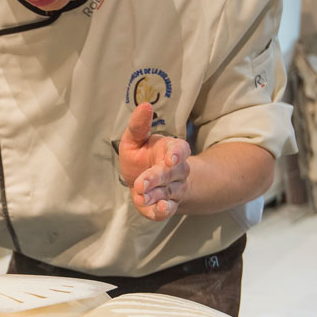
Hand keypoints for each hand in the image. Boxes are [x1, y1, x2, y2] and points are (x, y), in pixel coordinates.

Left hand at [119, 103, 190, 220]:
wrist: (142, 182)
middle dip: (157, 178)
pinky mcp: (165, 205)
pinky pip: (168, 209)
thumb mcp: (135, 139)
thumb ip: (139, 126)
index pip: (180, 149)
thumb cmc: (140, 156)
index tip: (170, 159)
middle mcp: (177, 170)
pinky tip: (158, 209)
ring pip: (169, 192)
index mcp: (171, 150)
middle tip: (141, 183)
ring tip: (142, 196)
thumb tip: (145, 105)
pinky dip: (163, 211)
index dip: (177, 154)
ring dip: (156, 195)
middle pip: (171, 173)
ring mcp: (173, 189)